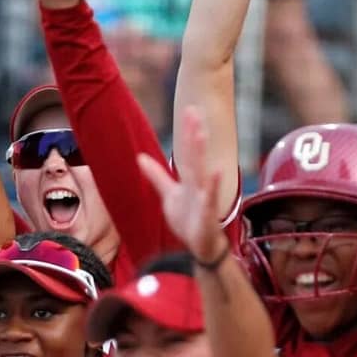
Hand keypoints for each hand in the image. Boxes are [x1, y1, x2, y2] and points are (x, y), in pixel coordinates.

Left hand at [135, 110, 230, 265]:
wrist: (199, 246)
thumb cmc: (188, 220)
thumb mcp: (168, 195)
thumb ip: (156, 176)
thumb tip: (140, 158)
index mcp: (189, 180)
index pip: (187, 151)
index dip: (187, 132)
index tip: (189, 110)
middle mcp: (197, 185)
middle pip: (194, 155)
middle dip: (194, 134)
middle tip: (194, 112)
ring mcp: (204, 198)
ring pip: (201, 172)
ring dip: (201, 154)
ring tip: (201, 134)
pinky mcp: (207, 213)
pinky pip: (210, 197)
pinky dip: (213, 185)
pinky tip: (217, 171)